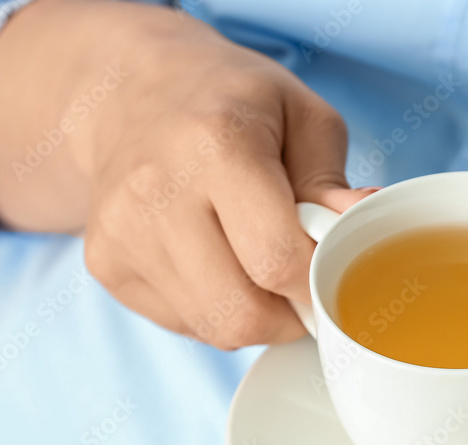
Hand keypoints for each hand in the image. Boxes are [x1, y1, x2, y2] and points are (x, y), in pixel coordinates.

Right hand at [0, 0, 374, 347]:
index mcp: (217, 145)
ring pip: (214, 329)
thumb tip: (363, 222)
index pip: (277, 259)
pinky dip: (216, 311)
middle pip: (242, 313)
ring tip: (260, 268)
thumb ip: (332, 181)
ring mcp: (122, 233)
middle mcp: (157, 192)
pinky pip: (183, 325)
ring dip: (255, 317)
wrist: (130, 92)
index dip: (318, 283)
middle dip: (289, 315)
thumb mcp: (302, 116)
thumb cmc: (232, 103)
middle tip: (302, 284)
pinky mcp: (104, 263)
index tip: (333, 274)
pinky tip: (218, 264)